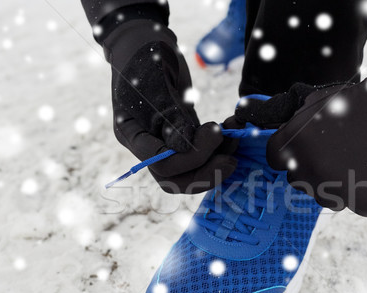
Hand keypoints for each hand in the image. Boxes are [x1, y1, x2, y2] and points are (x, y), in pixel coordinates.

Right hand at [104, 20, 237, 192]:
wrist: (146, 39)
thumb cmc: (146, 56)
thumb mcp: (156, 83)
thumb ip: (171, 117)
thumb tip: (185, 147)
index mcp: (131, 134)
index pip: (160, 163)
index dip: (190, 156)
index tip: (214, 131)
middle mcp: (146, 145)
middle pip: (174, 178)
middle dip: (204, 173)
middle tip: (231, 160)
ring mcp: (163, 142)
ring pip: (189, 172)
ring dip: (215, 164)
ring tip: (236, 142)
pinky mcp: (181, 134)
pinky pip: (200, 154)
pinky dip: (218, 150)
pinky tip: (233, 134)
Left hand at [238, 71, 366, 216]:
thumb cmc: (363, 103)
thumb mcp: (319, 99)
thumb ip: (283, 112)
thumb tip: (242, 111)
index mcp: (296, 147)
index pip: (276, 159)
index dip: (289, 150)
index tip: (304, 143)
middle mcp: (312, 174)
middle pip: (297, 180)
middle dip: (309, 167)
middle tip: (335, 148)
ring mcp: (340, 194)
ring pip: (324, 196)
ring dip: (333, 182)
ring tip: (356, 158)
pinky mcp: (366, 207)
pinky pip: (353, 203)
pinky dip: (360, 191)